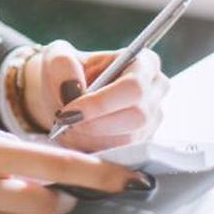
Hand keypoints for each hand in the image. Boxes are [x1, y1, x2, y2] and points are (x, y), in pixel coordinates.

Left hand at [19, 40, 168, 152]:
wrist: (65, 95)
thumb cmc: (66, 71)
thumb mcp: (56, 58)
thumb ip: (62, 65)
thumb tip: (71, 88)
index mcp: (144, 62)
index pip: (133, 87)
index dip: (101, 103)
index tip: (69, 112)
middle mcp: (156, 90)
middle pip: (137, 117)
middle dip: (96, 124)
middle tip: (65, 123)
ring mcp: (153, 119)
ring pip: (127, 140)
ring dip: (91, 137)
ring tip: (68, 126)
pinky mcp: (143, 142)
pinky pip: (121, 155)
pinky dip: (94, 148)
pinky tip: (77, 135)